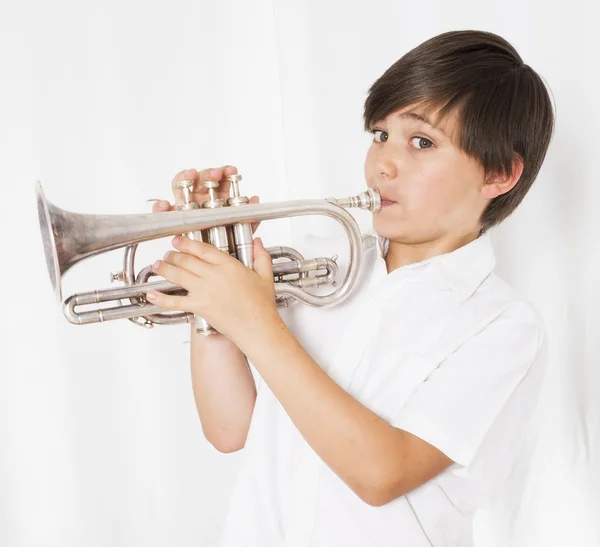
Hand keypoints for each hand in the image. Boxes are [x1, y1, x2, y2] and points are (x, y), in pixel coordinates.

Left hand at [146, 235, 280, 345]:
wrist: (256, 327)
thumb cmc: (261, 305)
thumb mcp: (264, 276)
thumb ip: (260, 256)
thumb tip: (258, 242)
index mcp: (228, 265)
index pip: (201, 248)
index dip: (186, 243)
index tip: (179, 240)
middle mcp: (213, 275)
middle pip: (185, 259)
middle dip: (173, 254)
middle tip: (168, 254)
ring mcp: (203, 291)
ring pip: (177, 274)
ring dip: (164, 268)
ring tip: (158, 265)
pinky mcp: (198, 306)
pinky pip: (174, 301)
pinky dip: (160, 298)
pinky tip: (151, 294)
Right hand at [152, 166, 260, 234]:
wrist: (215, 259)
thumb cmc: (227, 239)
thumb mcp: (242, 229)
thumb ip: (250, 216)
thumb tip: (255, 199)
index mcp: (218, 196)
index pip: (219, 178)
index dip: (224, 172)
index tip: (231, 171)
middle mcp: (201, 197)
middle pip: (200, 177)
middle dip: (208, 173)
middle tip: (215, 175)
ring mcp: (186, 204)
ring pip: (181, 185)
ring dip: (185, 177)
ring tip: (191, 176)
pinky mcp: (174, 217)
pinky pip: (163, 209)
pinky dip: (161, 205)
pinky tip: (164, 204)